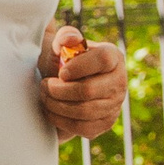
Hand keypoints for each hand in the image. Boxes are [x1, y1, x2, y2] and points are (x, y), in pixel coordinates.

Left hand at [40, 25, 127, 141]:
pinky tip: (51, 110)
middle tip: (44, 85)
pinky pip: (83, 128)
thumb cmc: (63, 62)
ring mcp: (115, 104)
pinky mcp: (106, 123)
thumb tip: (71, 39)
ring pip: (84, 111)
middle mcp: (119, 81)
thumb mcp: (62, 45)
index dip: (78, 67)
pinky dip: (61, 120)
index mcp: (113, 56)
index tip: (60, 72)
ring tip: (44, 96)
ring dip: (56, 105)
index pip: (103, 60)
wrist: (65, 85)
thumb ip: (65, 36)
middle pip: (88, 90)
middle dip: (58, 90)